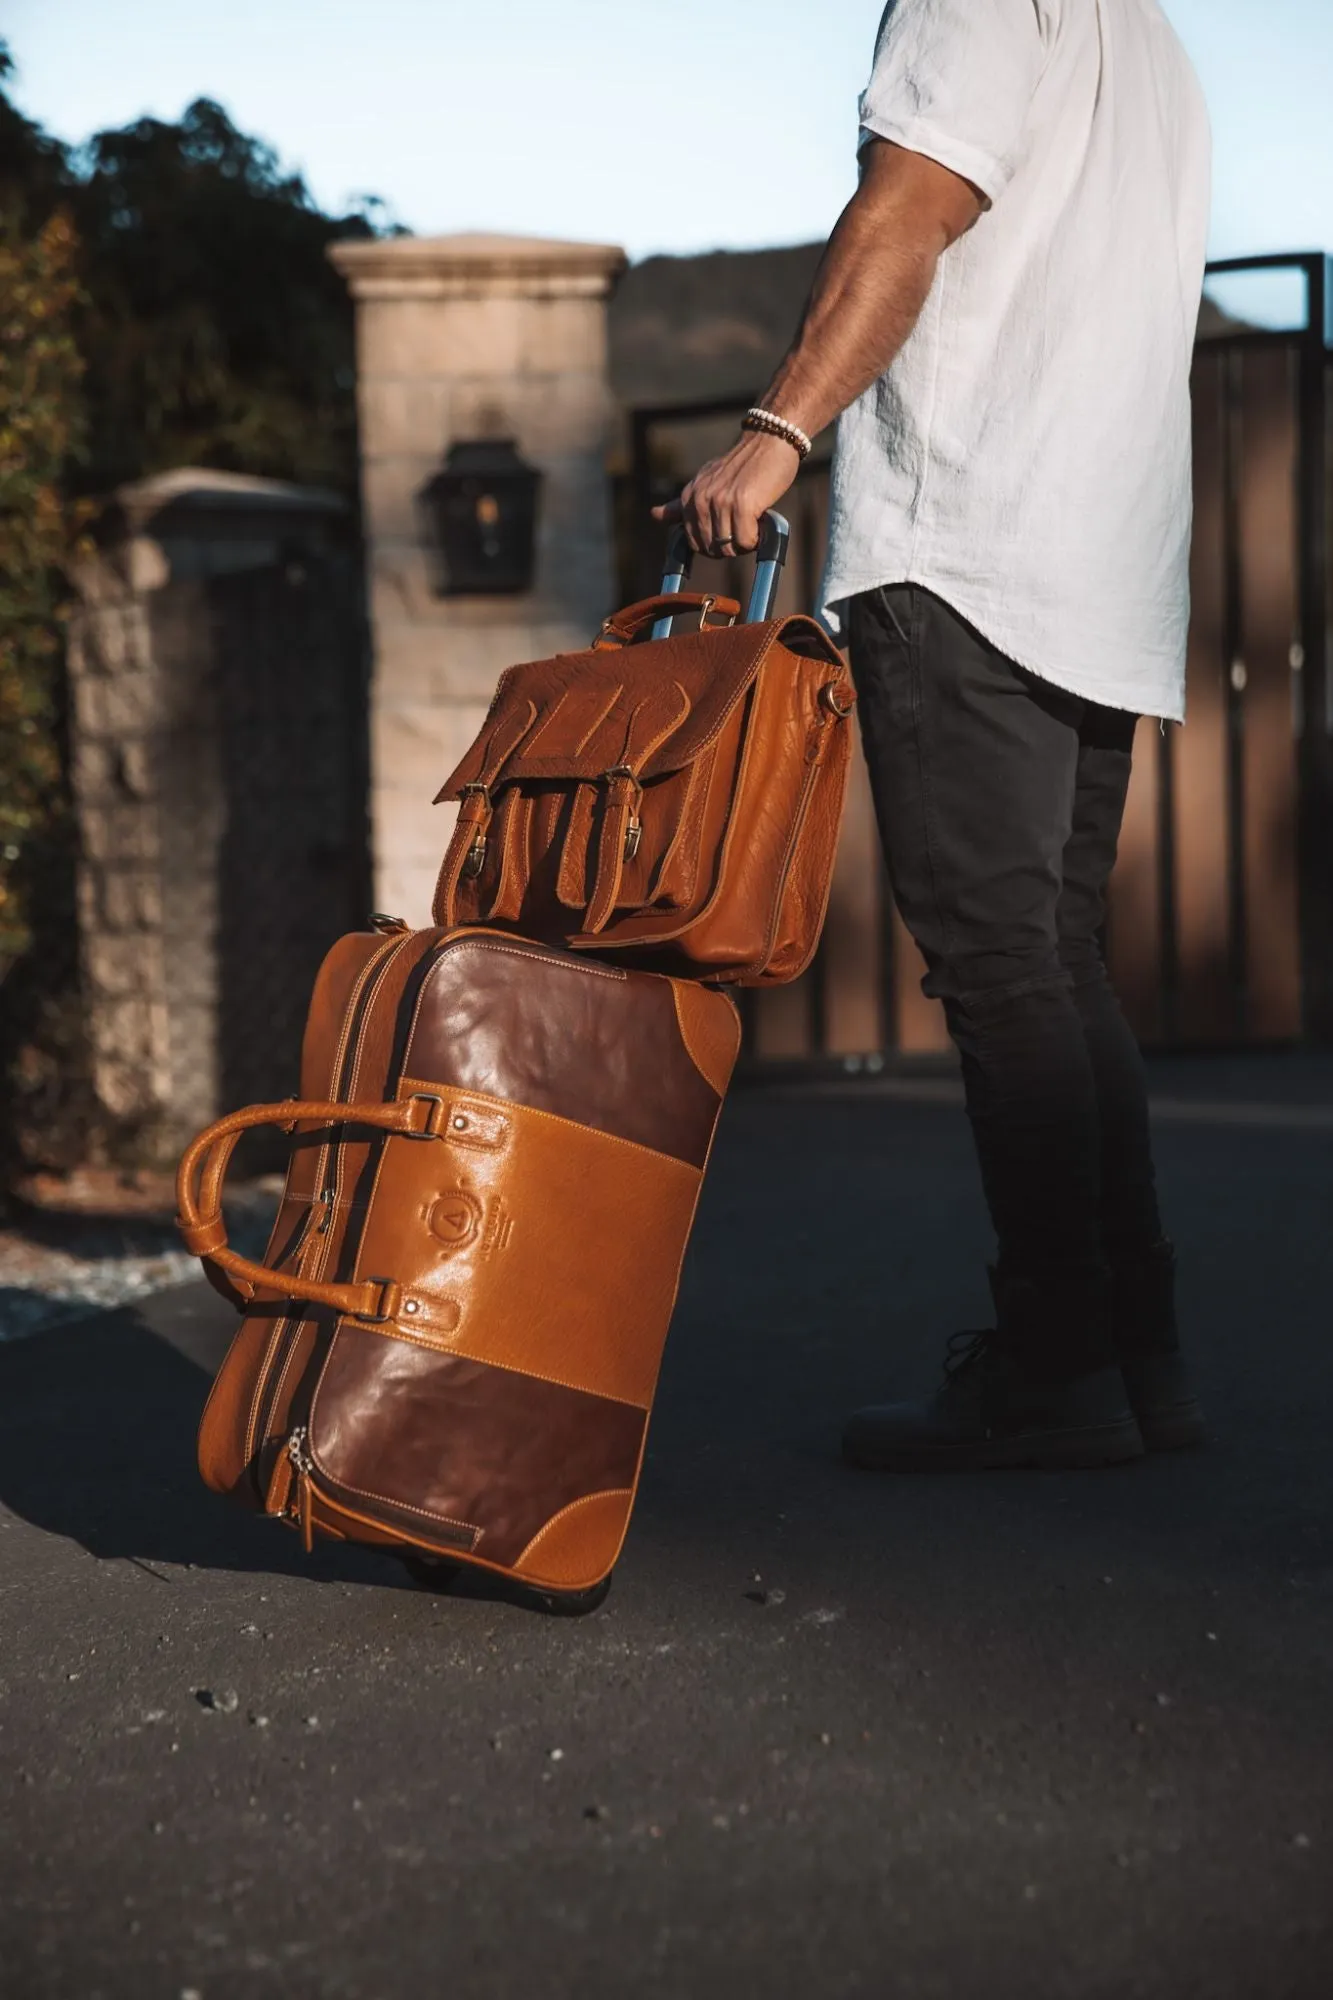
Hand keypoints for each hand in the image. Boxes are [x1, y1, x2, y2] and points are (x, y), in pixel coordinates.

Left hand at [651, 429, 800, 556]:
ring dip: (744, 544)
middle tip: (744, 528)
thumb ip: (681, 503)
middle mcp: (701, 499)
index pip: (693, 542)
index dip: (714, 545)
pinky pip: (746, 541)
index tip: (728, 532)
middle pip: (712, 549)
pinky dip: (756, 539)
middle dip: (730, 547)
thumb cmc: (742, 466)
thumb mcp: (706, 482)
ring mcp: (720, 501)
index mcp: (689, 496)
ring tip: (753, 523)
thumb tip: (654, 515)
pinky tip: (761, 521)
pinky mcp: (742, 505)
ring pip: (729, 548)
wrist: (769, 441)